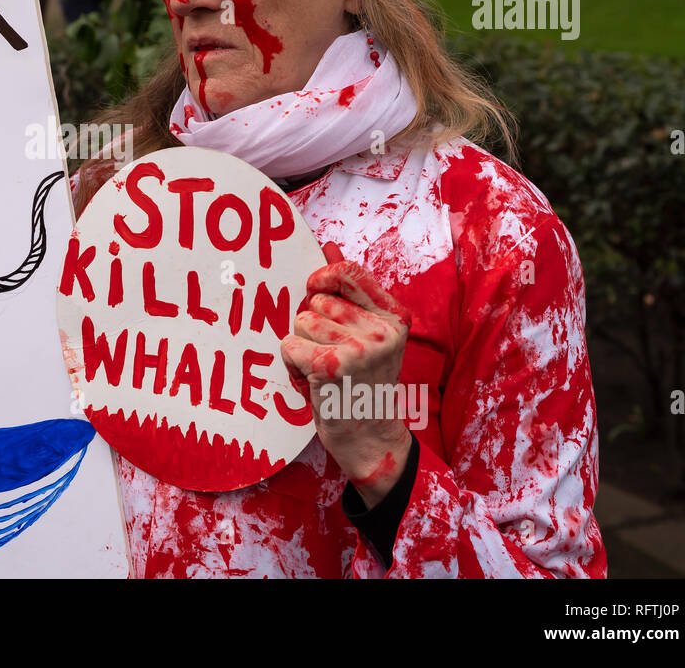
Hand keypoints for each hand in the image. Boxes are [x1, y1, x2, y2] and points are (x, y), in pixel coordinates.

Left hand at [280, 242, 413, 508]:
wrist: (369, 438)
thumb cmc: (360, 382)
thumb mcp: (365, 333)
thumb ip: (349, 291)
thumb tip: (329, 245)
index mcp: (395, 317)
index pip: (350, 271)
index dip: (323, 276)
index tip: (313, 289)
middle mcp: (382, 330)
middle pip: (316, 301)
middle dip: (312, 327)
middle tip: (332, 358)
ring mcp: (360, 348)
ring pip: (300, 323)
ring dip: (302, 347)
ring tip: (324, 372)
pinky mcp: (333, 366)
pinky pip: (289, 345)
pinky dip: (292, 364)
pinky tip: (313, 382)